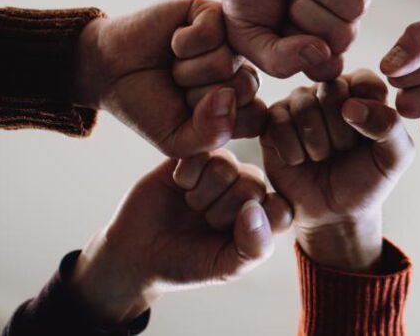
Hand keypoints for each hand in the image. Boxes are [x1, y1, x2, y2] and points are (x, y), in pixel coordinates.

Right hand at [69, 153, 292, 324]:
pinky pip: (200, 153)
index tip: (229, 237)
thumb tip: (254, 210)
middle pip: (252, 184)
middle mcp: (246, 188)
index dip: (253, 223)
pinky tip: (179, 186)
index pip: (279, 208)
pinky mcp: (194, 155)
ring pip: (225, 166)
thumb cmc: (188, 263)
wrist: (139, 254)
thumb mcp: (225, 267)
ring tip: (191, 204)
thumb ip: (253, 247)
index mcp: (263, 215)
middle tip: (203, 221)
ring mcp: (221, 169)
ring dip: (201, 193)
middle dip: (220, 211)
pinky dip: (186, 175)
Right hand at [73, 0, 264, 156]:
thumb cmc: (147, 107)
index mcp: (240, 101)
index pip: (256, 117)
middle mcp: (240, 69)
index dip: (217, 122)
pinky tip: (172, 42)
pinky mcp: (211, 12)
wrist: (110, 72)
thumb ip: (210, 134)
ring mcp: (229, 40)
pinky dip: (182, 43)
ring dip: (186, 70)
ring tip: (173, 66)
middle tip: (178, 86)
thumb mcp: (177, 140)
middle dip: (200, 95)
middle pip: (245, 87)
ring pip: (225, 62)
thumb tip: (230, 97)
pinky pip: (210, 32)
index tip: (190, 116)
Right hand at [213, 0, 376, 80]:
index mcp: (318, 46)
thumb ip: (277, 59)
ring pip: (355, 4)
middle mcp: (343, 23)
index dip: (301, 46)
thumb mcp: (246, 33)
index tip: (280, 24)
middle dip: (306, 11)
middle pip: (343, 37)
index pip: (328, 66)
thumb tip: (322, 52)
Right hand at [260, 70, 413, 271]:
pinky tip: (300, 161)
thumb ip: (389, 125)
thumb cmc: (368, 180)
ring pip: (303, 106)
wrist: (335, 214)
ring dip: (317, 144)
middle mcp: (329, 90)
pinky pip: (278, 123)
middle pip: (330, 90)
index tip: (368, 138)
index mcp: (364, 90)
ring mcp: (299, 103)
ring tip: (323, 157)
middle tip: (343, 151)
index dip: (366, 114)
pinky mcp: (273, 121)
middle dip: (341, 132)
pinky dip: (293, 151)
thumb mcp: (395, 157)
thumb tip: (350, 106)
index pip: (363, 80)